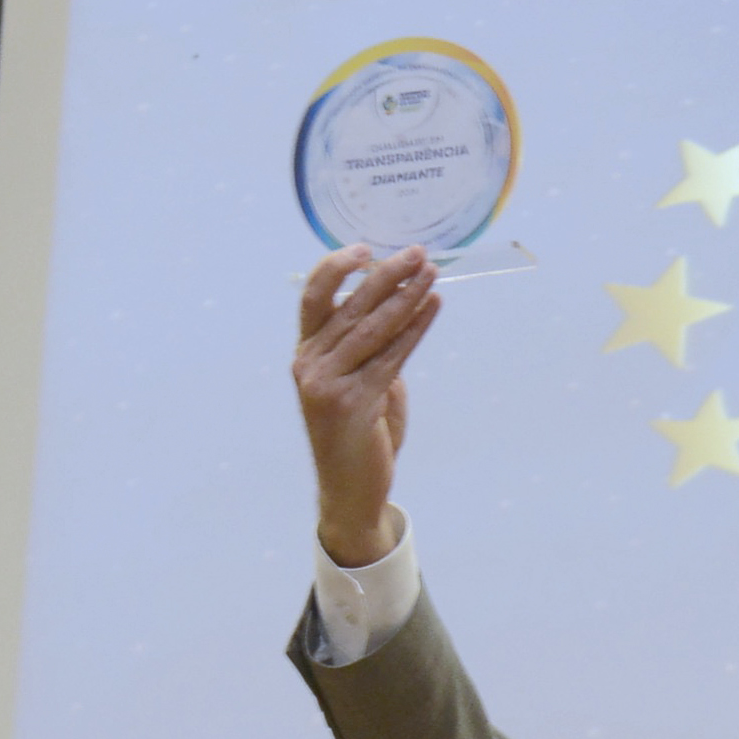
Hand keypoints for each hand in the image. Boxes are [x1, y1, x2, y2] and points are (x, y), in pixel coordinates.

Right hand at [293, 243, 438, 566]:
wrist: (351, 490)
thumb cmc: (360, 435)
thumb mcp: (358, 384)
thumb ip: (369, 350)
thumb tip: (400, 308)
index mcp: (305, 354)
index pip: (314, 298)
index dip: (336, 268)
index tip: (366, 248)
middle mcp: (308, 364)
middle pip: (349, 307)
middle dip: (386, 276)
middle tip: (417, 253)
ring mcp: (326, 385)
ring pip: (372, 329)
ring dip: (406, 297)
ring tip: (431, 274)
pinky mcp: (351, 404)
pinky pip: (390, 358)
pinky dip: (415, 329)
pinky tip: (433, 308)